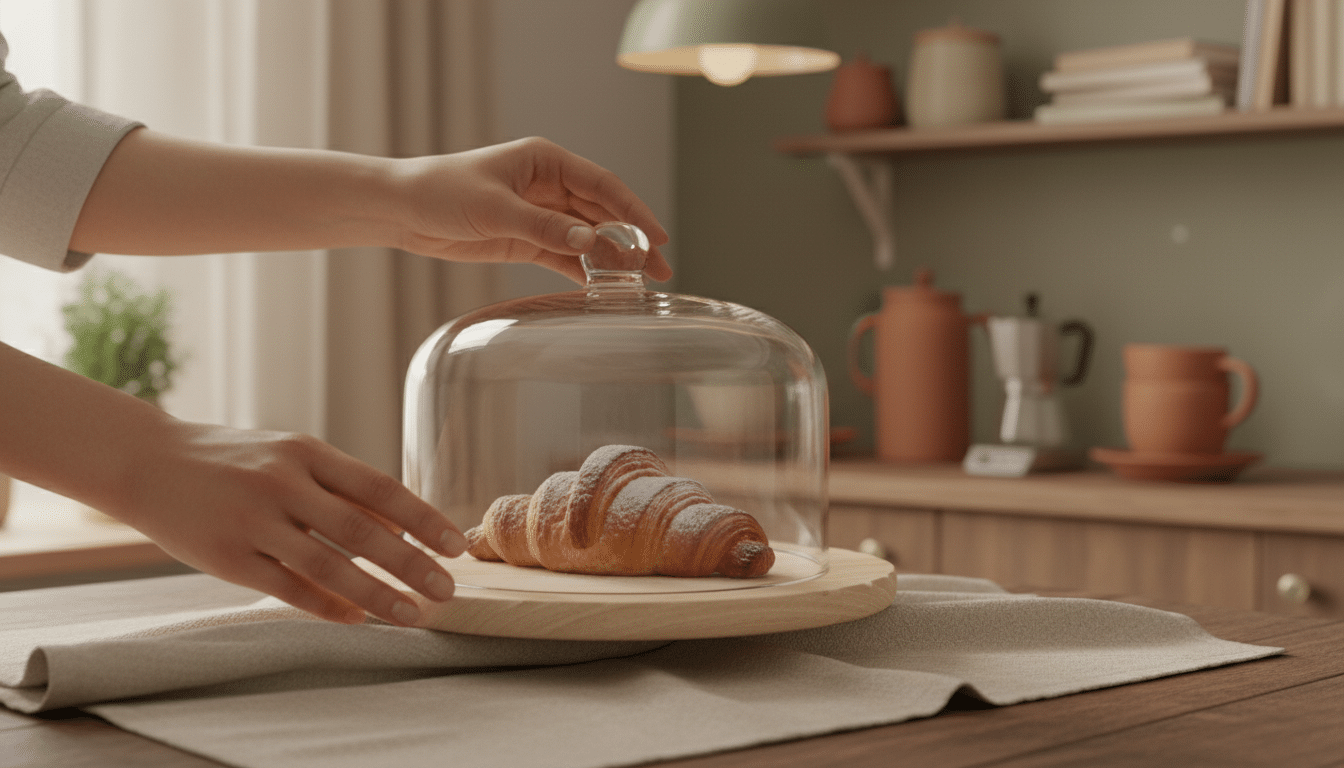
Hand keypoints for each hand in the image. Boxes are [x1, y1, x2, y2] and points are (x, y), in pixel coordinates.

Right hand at [117, 420, 465, 625]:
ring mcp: (253, 522)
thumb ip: (343, 489)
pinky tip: (358, 618)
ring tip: (411, 615)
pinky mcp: (227, 559)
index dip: (422, 518)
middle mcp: (282, 484)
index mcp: (306, 452)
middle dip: (410, 564)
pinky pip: (288, 589)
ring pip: (328, 566)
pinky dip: (328, 607)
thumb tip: (402, 526)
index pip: (379, 488)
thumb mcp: (291, 457)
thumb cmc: (235, 461)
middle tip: (446, 590)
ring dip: (376, 595)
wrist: (147, 462)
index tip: (456, 546)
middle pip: (360, 530)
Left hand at [390, 137, 671, 283]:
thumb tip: (592, 242)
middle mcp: (548, 185)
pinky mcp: (525, 241)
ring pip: (587, 238)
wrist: (401, 209)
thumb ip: (544, 227)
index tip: (659, 237)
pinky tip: (602, 289)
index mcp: (546, 161)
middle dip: (633, 241)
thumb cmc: (441, 191)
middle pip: (602, 214)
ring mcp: (539, 214)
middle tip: (661, 270)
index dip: (635, 212)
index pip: (603, 186)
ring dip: (612, 260)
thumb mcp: (495, 208)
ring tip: (640, 286)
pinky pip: (564, 256)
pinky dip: (584, 271)